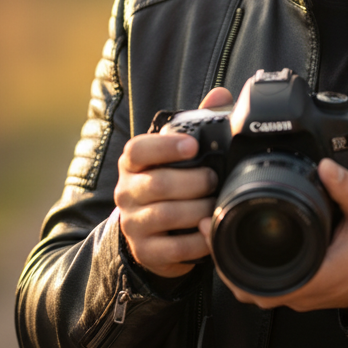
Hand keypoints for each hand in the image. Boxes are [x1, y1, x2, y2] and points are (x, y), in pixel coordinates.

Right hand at [115, 87, 232, 277]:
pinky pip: (174, 248)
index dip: (165, 146)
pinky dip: (198, 241)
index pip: (138, 150)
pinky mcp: (145, 251)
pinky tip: (209, 231)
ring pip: (167, 215)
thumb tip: (220, 96)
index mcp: (133, 164)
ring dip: (199, 210)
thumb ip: (198, 123)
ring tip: (216, 205)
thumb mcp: (179, 153)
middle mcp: (127, 192)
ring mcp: (133, 223)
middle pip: (158, 184)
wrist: (151, 231)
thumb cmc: (170, 182)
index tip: (193, 145)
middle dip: (194, 182)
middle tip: (214, 180)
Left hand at [200, 158, 347, 310]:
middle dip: (222, 259)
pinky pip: (267, 285)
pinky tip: (244, 246)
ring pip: (254, 289)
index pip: (256, 281)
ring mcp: (301, 295)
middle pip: (245, 287)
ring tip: (220, 233)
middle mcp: (301, 292)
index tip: (212, 230)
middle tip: (208, 226)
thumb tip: (326, 166)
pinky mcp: (303, 291)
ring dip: (234, 266)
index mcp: (312, 276)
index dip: (227, 259)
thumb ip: (347, 189)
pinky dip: (250, 269)